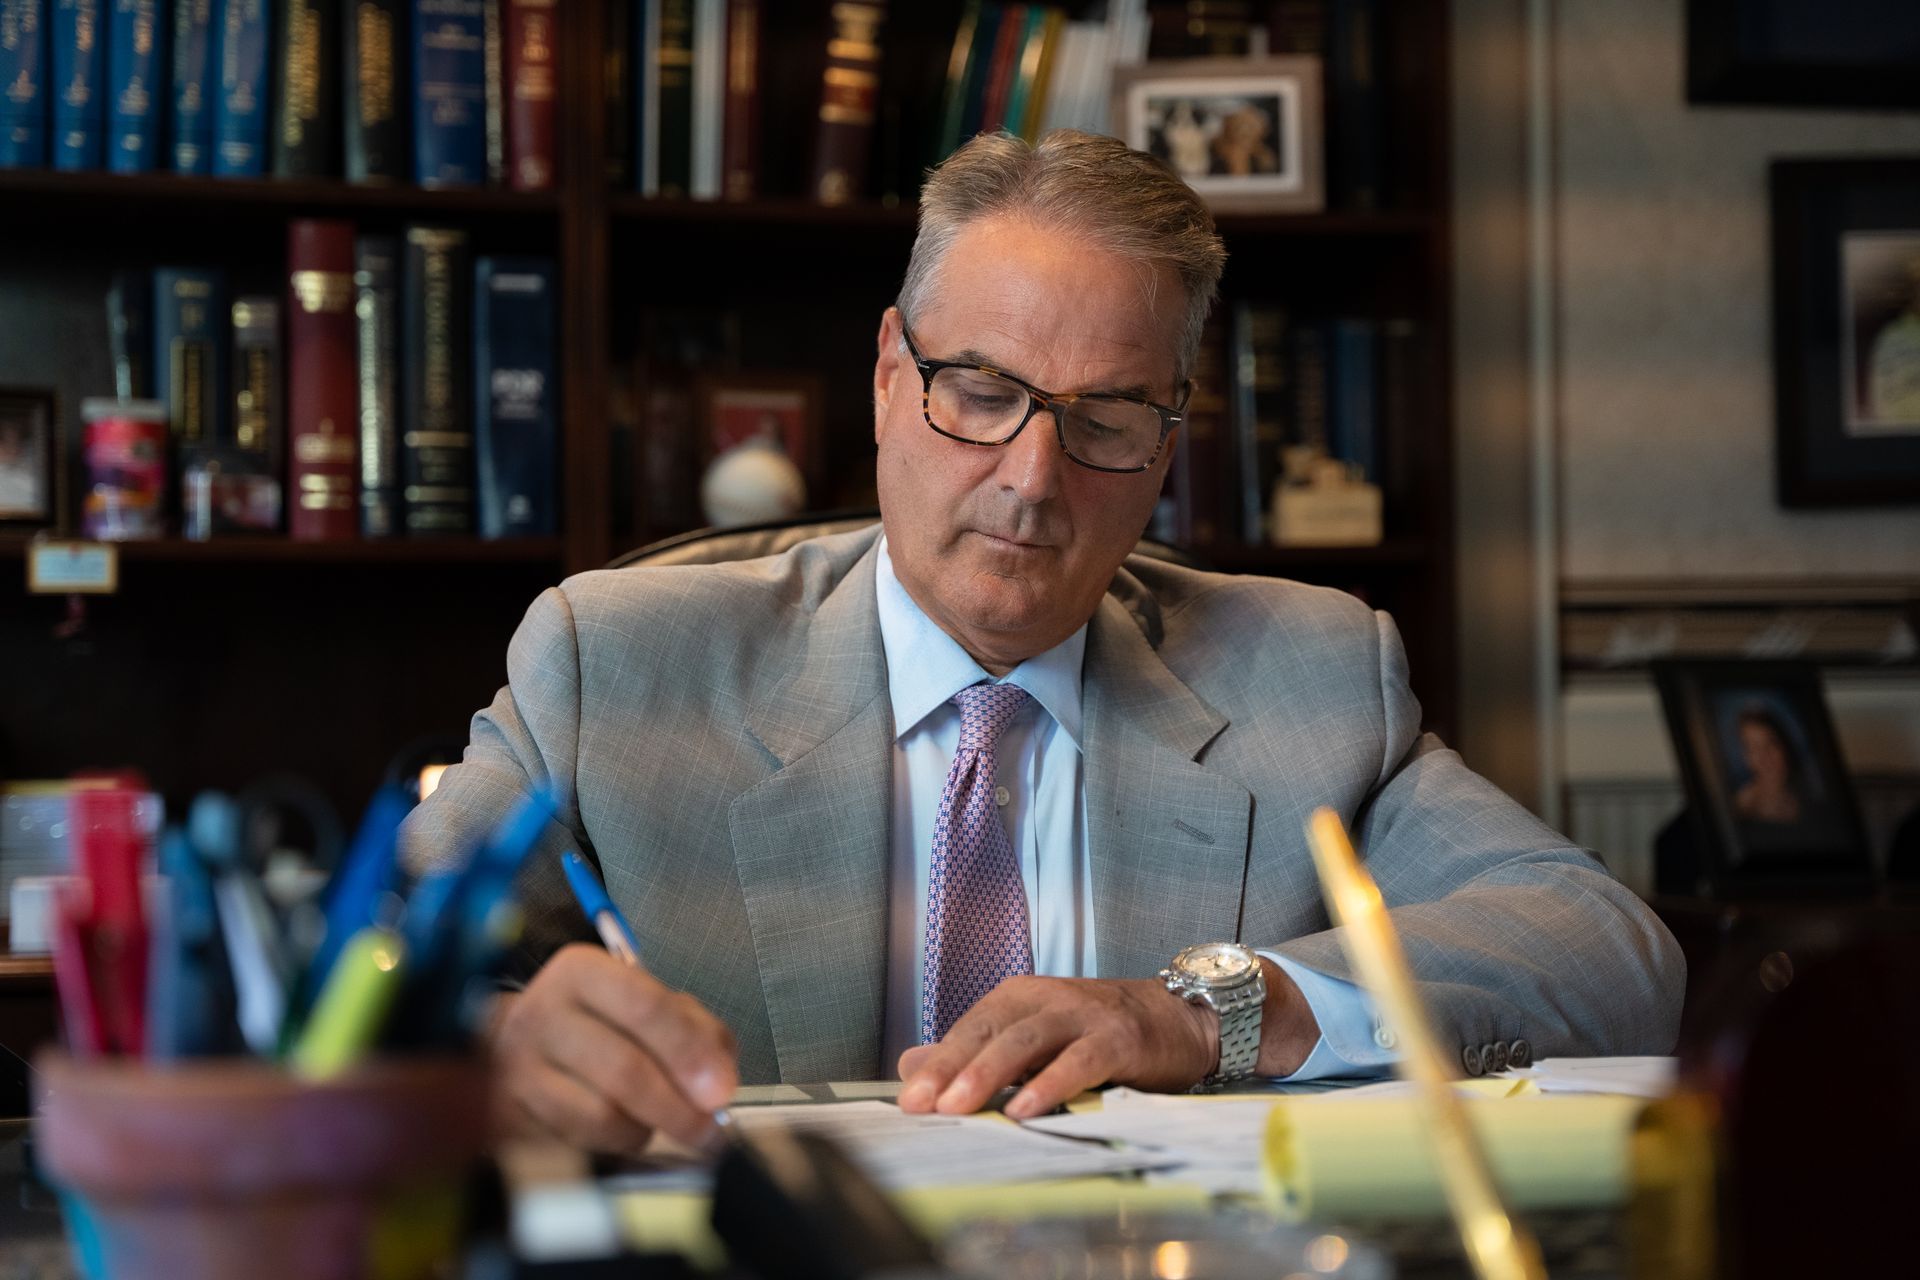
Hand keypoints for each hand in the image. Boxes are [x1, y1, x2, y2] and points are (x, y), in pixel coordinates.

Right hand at [487, 944, 737, 1154]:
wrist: (515, 1045)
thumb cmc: (599, 1025)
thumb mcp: (650, 1005)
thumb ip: (696, 1030)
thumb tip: (719, 1079)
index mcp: (582, 972)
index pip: (644, 1006)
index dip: (688, 1051)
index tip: (721, 1090)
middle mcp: (542, 1013)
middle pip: (623, 1069)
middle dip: (678, 1108)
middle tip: (710, 1130)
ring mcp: (518, 1068)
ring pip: (600, 1116)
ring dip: (643, 1130)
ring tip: (654, 1122)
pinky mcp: (507, 1116)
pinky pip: (576, 1146)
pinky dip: (611, 1147)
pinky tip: (619, 1131)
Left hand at [895, 960, 1317, 1118]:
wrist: (1179, 1018)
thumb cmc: (1100, 1034)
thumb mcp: (1034, 1039)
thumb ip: (976, 1052)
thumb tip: (911, 1065)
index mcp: (1019, 998)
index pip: (968, 1029)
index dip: (936, 1064)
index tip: (906, 1101)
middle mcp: (1045, 998)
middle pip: (989, 1030)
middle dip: (951, 1068)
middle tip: (922, 1105)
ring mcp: (1082, 1015)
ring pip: (1026, 1040)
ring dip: (989, 1074)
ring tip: (960, 1107)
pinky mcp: (1118, 1038)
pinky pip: (1078, 1061)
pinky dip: (1050, 1083)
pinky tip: (1026, 1109)